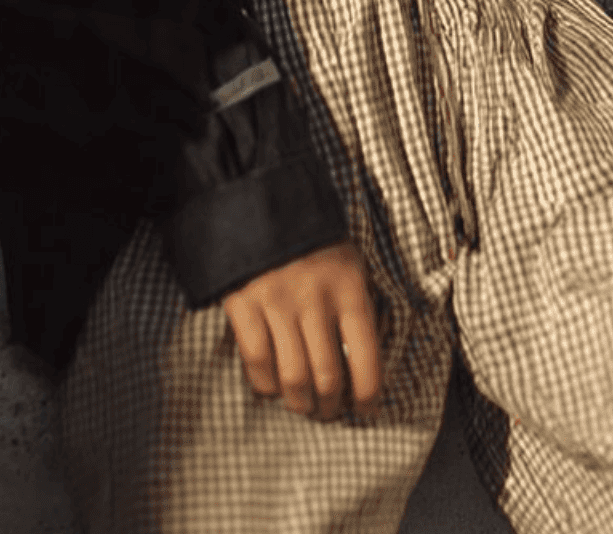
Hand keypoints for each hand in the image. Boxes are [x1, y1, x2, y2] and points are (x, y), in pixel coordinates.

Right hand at [221, 240, 381, 420]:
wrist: (262, 201)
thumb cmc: (314, 242)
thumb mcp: (349, 263)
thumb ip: (357, 306)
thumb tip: (363, 363)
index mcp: (349, 287)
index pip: (367, 357)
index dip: (368, 395)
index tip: (365, 408)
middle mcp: (315, 298)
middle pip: (327, 377)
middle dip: (331, 407)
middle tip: (329, 411)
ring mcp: (277, 302)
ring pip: (293, 378)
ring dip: (300, 403)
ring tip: (304, 405)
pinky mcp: (243, 304)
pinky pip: (256, 362)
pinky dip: (265, 385)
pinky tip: (273, 386)